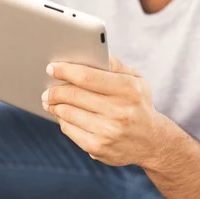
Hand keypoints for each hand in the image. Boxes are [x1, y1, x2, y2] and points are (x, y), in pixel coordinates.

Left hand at [42, 56, 166, 166]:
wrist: (152, 143)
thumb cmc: (139, 104)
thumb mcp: (137, 80)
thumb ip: (115, 65)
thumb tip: (92, 50)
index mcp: (128, 89)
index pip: (87, 76)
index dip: (65, 70)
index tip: (51, 68)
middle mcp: (119, 111)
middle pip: (73, 95)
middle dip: (55, 91)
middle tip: (47, 90)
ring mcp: (108, 131)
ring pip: (68, 113)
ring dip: (55, 106)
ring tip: (51, 101)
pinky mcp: (98, 148)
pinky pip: (69, 130)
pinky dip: (63, 121)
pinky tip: (63, 116)